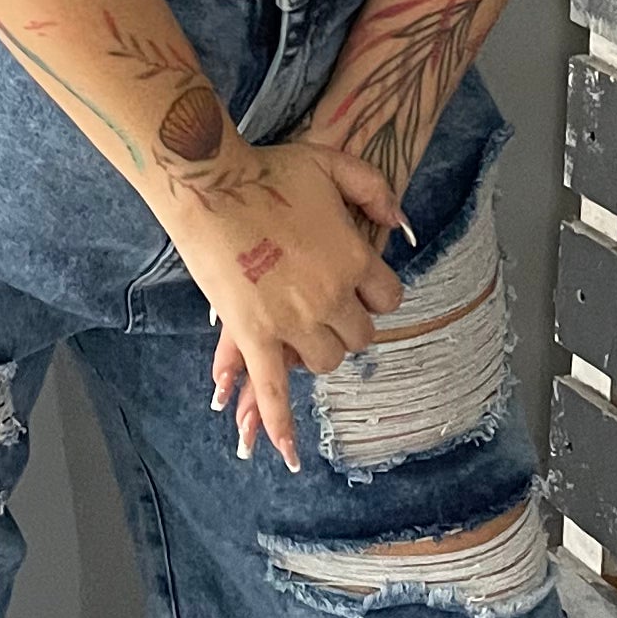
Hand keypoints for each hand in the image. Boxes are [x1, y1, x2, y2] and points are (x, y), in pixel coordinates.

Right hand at [171, 137, 408, 473]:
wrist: (211, 183)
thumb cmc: (270, 169)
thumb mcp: (335, 164)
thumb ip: (376, 193)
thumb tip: (404, 227)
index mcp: (354, 259)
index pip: (388, 299)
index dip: (372, 293)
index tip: (356, 285)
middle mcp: (331, 296)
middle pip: (359, 335)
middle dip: (346, 324)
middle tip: (323, 305)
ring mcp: (293, 319)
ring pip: (325, 359)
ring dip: (319, 351)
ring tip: (300, 332)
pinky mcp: (255, 334)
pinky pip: (272, 389)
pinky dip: (279, 423)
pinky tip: (286, 453)